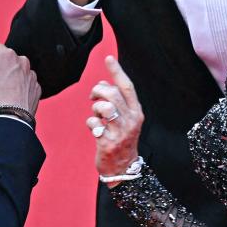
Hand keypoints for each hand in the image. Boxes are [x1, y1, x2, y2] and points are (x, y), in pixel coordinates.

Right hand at [0, 43, 40, 114]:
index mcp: (5, 56)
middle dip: (1, 64)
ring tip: (3, 88)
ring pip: (19, 71)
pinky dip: (20, 87)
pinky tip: (13, 95)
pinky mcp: (36, 88)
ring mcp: (31, 75)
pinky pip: (26, 84)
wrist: (12, 117)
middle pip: (8, 59)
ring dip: (12, 76)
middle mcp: (21, 62)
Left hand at [87, 56, 143, 179]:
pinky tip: (94, 128)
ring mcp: (120, 132)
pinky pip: (93, 124)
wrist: (123, 168)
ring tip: (96, 115)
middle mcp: (131, 120)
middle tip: (93, 97)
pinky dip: (90, 123)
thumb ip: (116, 101)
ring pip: (104, 107)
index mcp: (136, 112)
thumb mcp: (124, 118)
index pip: (127, 87)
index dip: (117, 71)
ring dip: (95, 108)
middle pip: (113, 94)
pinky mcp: (108, 143)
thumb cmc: (121, 139)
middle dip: (99, 91)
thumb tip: (101, 84)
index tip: (109, 58)